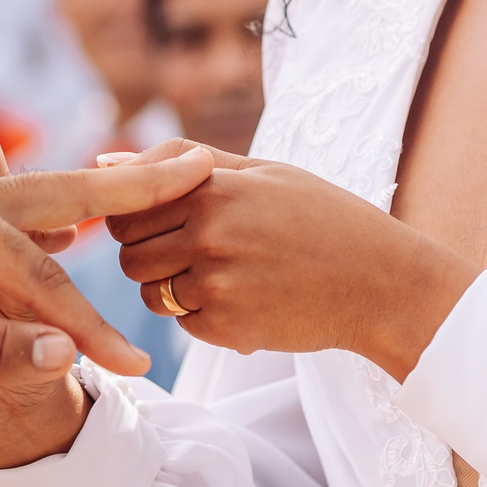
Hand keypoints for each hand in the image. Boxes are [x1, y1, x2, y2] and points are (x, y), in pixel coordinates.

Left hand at [0, 147, 215, 388]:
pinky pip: (18, 212)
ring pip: (43, 197)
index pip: (40, 276)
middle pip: (62, 194)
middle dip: (131, 189)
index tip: (133, 369)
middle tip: (196, 167)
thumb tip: (63, 358)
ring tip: (162, 177)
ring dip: (102, 193)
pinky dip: (63, 210)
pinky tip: (90, 211)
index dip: (88, 326)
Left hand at [107, 138, 475, 378]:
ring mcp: (217, 285)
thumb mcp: (262, 172)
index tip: (167, 223)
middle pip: (130, 254)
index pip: (128, 207)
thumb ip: (181, 162)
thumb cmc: (322, 218)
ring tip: (221, 274)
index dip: (138, 218)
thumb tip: (106, 158)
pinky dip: (202, 316)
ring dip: (171, 288)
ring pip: (150, 293)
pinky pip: (183, 324)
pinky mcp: (228, 329)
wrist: (380, 282)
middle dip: (150, 255)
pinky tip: (243, 299)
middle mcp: (208, 235)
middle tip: (195, 252)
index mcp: (213, 189)